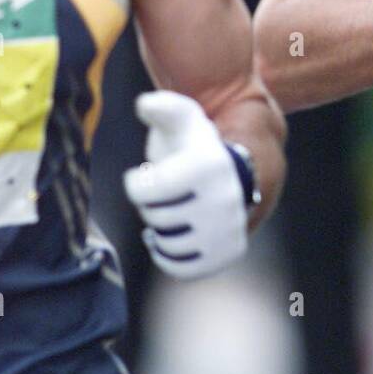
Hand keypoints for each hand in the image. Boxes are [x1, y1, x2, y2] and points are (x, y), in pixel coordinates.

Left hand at [123, 90, 247, 279]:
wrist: (236, 174)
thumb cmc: (196, 146)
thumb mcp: (182, 118)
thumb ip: (161, 106)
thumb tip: (144, 105)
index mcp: (207, 166)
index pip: (144, 189)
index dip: (136, 183)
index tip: (145, 175)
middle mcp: (224, 200)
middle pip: (155, 217)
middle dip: (152, 206)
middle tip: (165, 195)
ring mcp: (228, 230)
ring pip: (167, 243)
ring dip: (161, 230)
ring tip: (171, 214)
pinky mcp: (228, 254)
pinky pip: (182, 269)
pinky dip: (168, 258)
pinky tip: (169, 240)